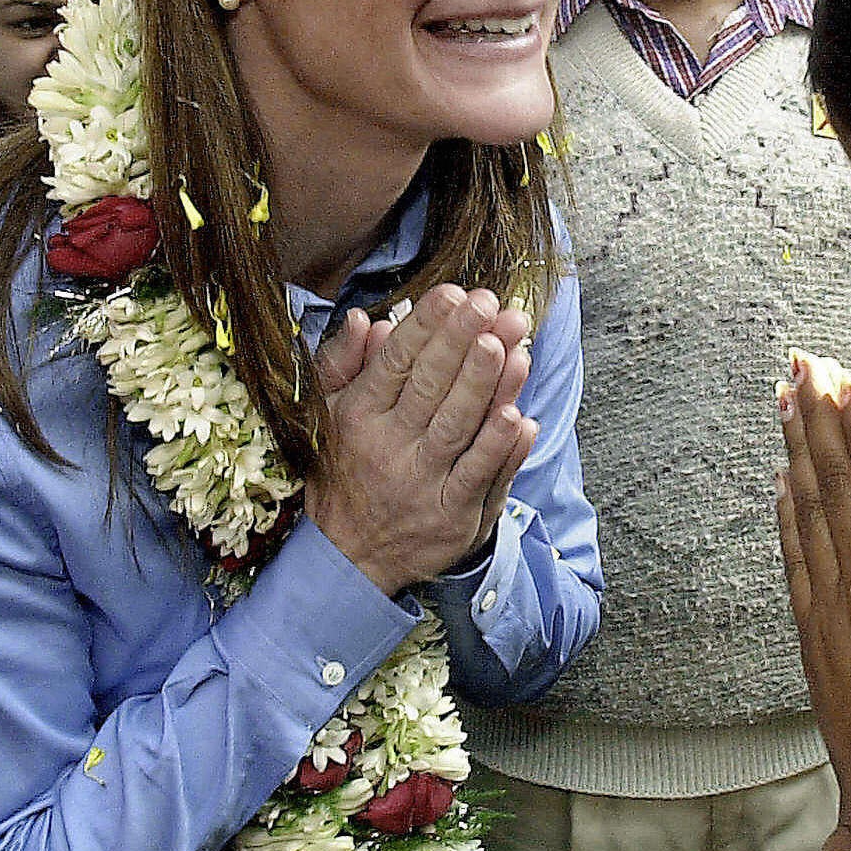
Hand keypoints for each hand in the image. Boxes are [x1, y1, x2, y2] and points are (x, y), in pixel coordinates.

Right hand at [307, 286, 537, 593]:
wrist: (348, 557)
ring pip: (459, 427)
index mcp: (358, 416)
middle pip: (431, 387)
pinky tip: (521, 414)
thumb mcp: (328, 415)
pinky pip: (480, 475)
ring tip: (511, 346)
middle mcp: (388, 447)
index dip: (425, 326)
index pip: (395, 362)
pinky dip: (501, 446)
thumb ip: (343, 364)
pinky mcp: (452, 515)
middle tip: (491, 304)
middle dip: (462, 341)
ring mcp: (422, 483)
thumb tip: (363, 318)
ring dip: (487, 385)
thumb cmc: (344, 471)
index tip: (453, 293)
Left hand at [777, 354, 850, 850]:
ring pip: (810, 516)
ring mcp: (835, 617)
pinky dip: (786, 513)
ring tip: (787, 398)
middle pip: (841, 489)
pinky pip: (795, 562)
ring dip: (799, 453)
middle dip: (824, 421)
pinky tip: (781, 481)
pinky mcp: (817, 641)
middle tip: (805, 361)